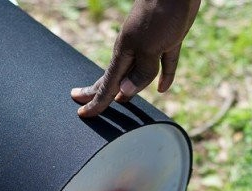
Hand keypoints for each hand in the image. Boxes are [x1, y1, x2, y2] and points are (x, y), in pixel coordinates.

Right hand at [71, 0, 199, 116]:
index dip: (96, 102)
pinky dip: (163, 78)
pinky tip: (162, 89)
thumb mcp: (150, 48)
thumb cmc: (161, 14)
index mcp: (124, 54)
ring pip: (138, 74)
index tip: (82, 114)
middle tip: (82, 104)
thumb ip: (141, 72)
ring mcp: (151, 45)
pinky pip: (164, 65)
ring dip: (128, 89)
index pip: (107, 85)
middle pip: (114, 79)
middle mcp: (133, 51)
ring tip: (118, 99)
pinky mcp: (169, 39)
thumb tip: (124, 94)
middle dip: (99, 93)